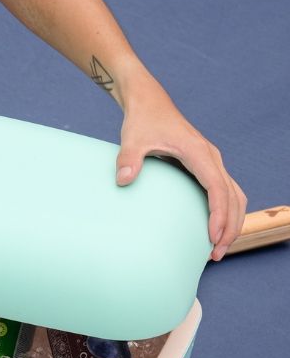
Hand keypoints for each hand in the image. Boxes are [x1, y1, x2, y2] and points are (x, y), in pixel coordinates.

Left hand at [115, 75, 246, 261]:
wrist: (148, 103)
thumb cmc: (142, 120)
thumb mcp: (132, 138)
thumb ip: (127, 159)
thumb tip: (123, 180)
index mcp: (198, 153)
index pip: (217, 188)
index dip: (218, 214)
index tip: (213, 237)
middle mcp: (211, 157)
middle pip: (233, 196)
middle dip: (230, 226)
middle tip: (216, 254)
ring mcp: (210, 162)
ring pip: (234, 195)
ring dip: (232, 221)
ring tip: (218, 247)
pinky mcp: (204, 165)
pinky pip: (224, 191)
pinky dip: (225, 211)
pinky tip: (213, 229)